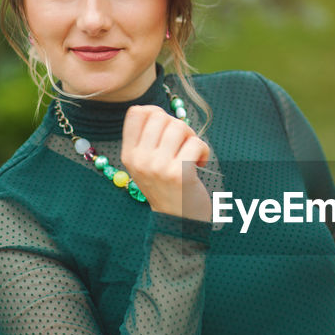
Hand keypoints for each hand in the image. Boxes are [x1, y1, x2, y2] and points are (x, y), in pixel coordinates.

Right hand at [120, 105, 211, 220]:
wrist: (178, 221)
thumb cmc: (167, 188)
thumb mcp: (146, 165)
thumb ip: (148, 140)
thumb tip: (158, 112)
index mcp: (129, 155)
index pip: (136, 113)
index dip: (155, 113)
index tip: (166, 129)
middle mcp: (140, 160)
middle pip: (161, 116)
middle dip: (178, 125)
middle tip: (182, 144)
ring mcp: (158, 167)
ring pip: (179, 127)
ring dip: (192, 137)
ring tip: (191, 154)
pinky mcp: (179, 174)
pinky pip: (196, 143)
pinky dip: (204, 151)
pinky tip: (200, 164)